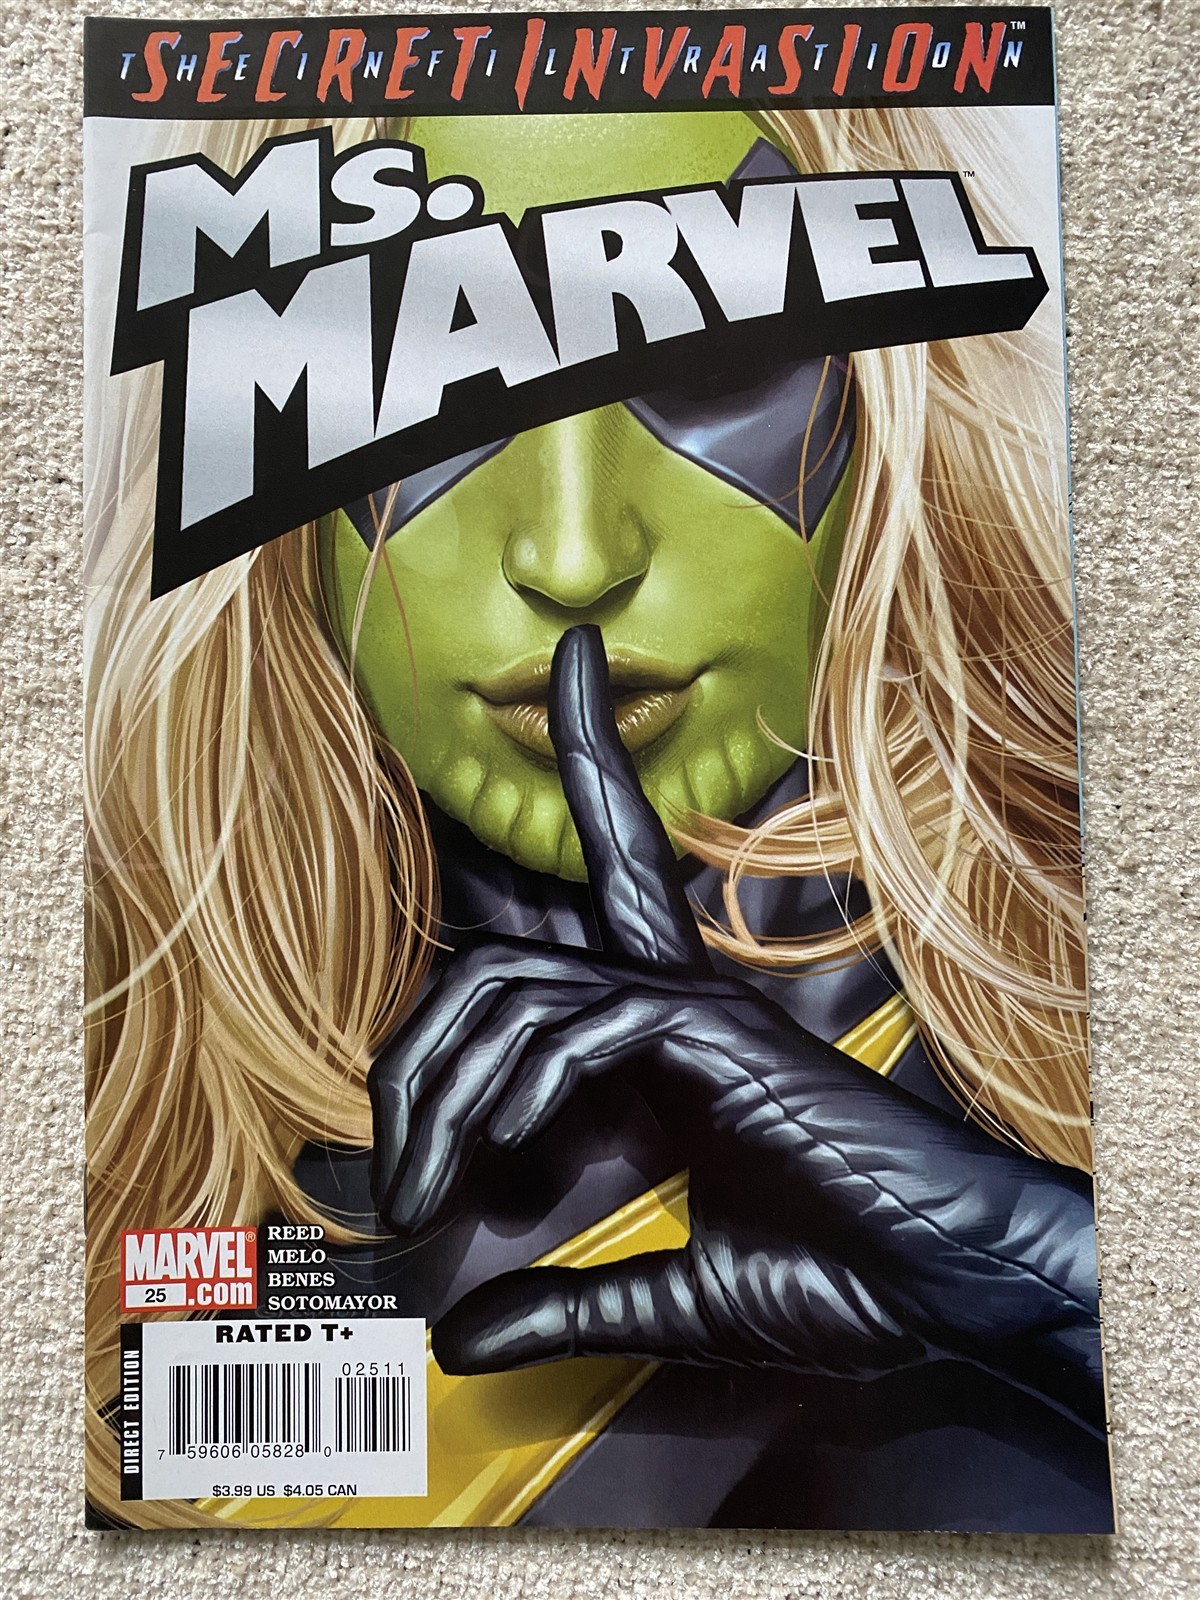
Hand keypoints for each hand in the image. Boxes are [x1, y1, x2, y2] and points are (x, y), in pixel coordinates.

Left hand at [369, 626, 1102, 1425]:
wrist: (945, 1288)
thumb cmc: (837, 1274)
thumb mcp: (663, 1291)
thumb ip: (563, 1302)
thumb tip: (463, 1336)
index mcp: (661, 1029)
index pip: (607, 870)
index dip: (590, 753)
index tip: (573, 661)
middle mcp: (670, 996)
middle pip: (503, 962)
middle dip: (418, 1051)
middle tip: (379, 1169)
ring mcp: (692, 1008)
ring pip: (521, 990)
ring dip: (446, 1095)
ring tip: (417, 1197)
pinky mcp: (718, 1036)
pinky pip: (588, 1029)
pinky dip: (526, 1095)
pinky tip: (508, 1161)